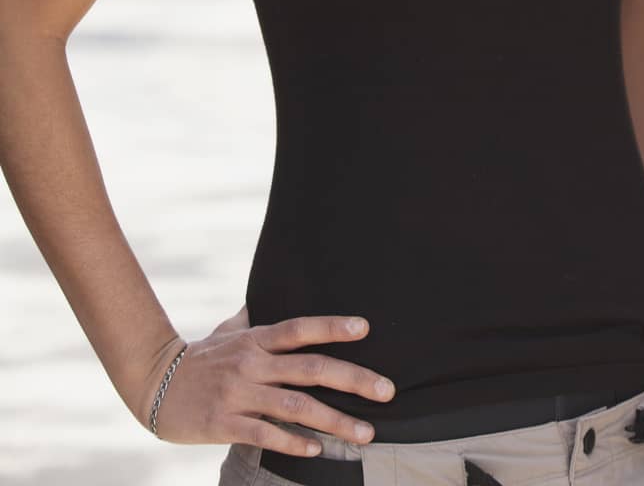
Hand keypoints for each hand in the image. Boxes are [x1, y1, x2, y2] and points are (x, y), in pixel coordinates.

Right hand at [141, 303, 396, 452]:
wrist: (154, 384)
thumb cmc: (198, 357)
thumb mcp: (226, 329)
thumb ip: (253, 317)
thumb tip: (267, 295)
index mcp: (256, 339)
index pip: (300, 329)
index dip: (333, 326)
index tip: (366, 329)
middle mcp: (252, 363)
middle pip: (311, 369)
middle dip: (354, 379)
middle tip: (388, 391)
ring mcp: (239, 394)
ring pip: (296, 407)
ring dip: (335, 421)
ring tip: (366, 433)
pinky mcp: (224, 423)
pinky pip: (265, 434)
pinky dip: (293, 442)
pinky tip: (317, 450)